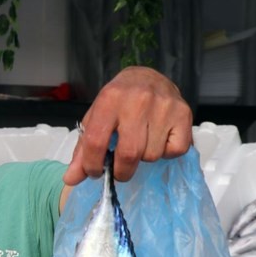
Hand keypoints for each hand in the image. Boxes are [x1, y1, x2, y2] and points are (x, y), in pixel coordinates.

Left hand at [64, 66, 192, 185]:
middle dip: (121, 171)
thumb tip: (71, 179)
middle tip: (120, 170)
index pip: (96, 141)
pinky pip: (175, 150)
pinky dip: (166, 153)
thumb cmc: (118, 102)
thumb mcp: (95, 118)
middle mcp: (138, 100)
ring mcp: (163, 106)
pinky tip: (159, 140)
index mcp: (110, 100)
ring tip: (140, 144)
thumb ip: (82, 150)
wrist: (147, 77)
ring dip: (143, 159)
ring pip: (151, 155)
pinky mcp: (184, 113)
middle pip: (129, 154)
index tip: (94, 172)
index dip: (92, 165)